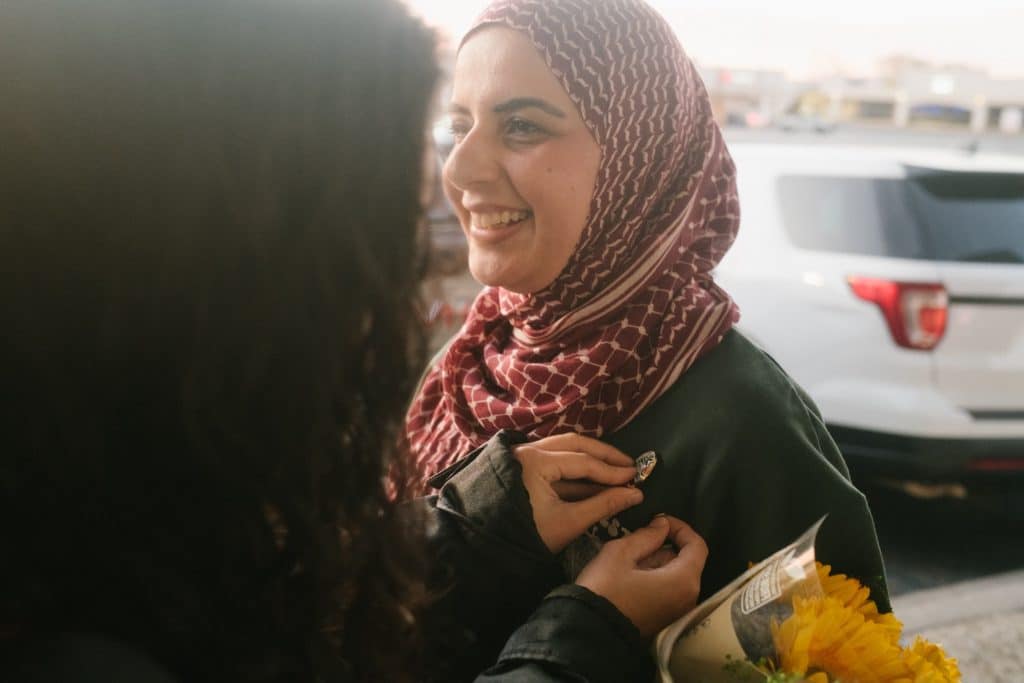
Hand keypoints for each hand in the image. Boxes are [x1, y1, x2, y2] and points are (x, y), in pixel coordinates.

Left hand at [512, 433, 642, 552]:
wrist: (487, 548)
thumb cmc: (528, 536)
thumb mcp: (569, 522)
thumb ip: (604, 505)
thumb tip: (635, 494)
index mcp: (535, 461)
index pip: (582, 462)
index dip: (611, 471)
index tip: (636, 476)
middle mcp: (528, 450)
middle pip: (574, 444)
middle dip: (604, 456)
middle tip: (629, 465)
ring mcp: (523, 456)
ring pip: (564, 449)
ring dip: (591, 460)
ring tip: (616, 469)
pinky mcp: (522, 466)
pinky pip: (554, 459)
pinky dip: (575, 468)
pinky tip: (594, 478)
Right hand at [575, 515, 707, 637]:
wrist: (589, 633)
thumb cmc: (604, 590)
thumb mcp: (620, 553)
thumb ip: (646, 536)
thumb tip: (662, 525)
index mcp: (683, 580)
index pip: (697, 545)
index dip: (681, 528)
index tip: (659, 520)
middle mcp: (688, 598)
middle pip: (686, 561)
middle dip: (664, 547)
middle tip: (635, 543)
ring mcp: (677, 613)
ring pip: (675, 576)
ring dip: (657, 563)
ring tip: (628, 563)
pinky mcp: (665, 621)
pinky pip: (668, 592)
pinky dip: (655, 579)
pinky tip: (630, 579)